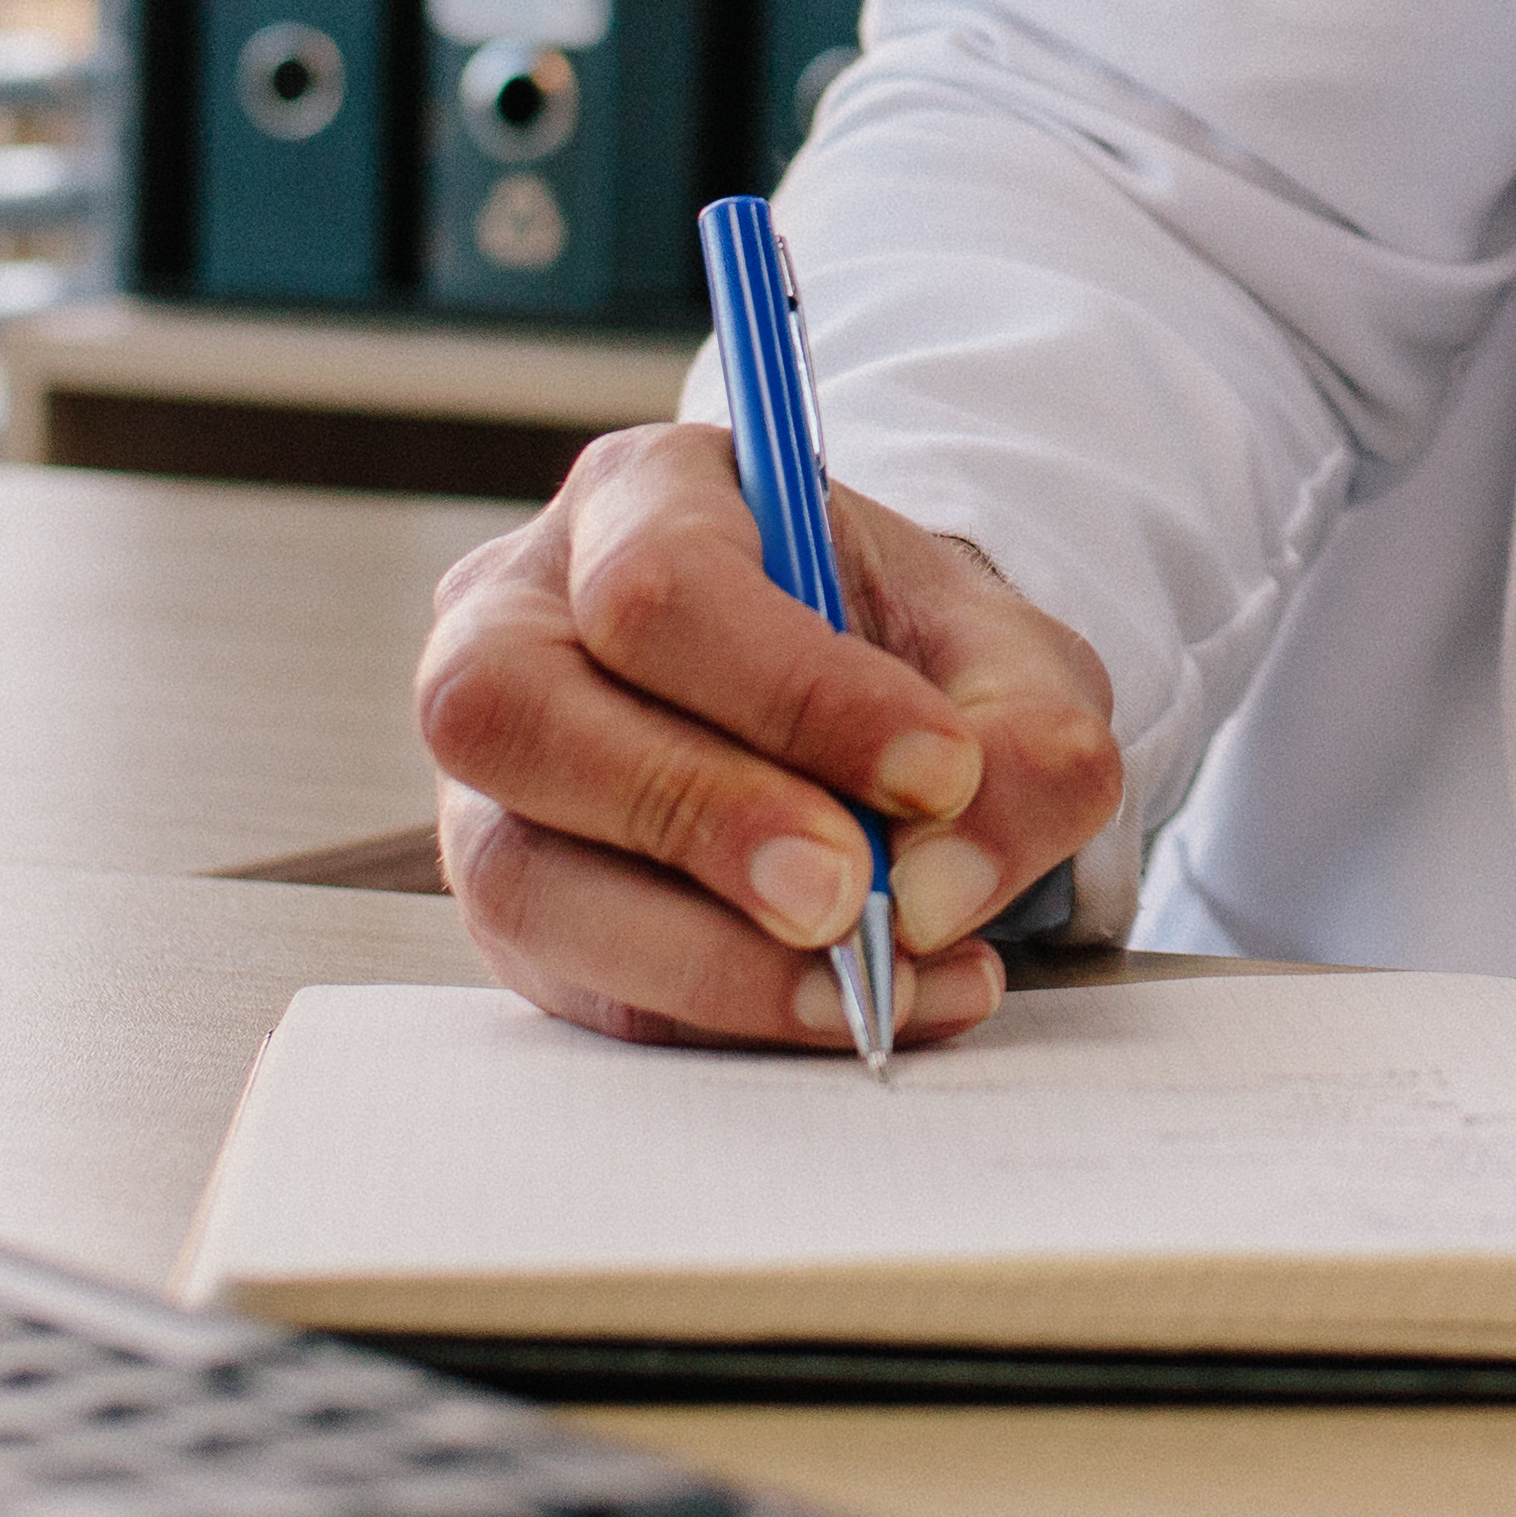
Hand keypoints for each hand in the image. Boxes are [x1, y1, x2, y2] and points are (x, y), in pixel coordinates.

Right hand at [411, 424, 1130, 1049]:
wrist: (883, 726)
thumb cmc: (918, 659)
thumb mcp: (1017, 662)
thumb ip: (1026, 747)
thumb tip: (937, 891)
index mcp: (642, 498)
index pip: (660, 585)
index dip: (792, 693)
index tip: (937, 774)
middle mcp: (514, 621)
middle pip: (510, 710)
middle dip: (700, 818)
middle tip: (855, 897)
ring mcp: (489, 777)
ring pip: (514, 876)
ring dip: (706, 958)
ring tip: (871, 986)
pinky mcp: (513, 908)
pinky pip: (570, 985)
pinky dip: (716, 1017)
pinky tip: (842, 1011)